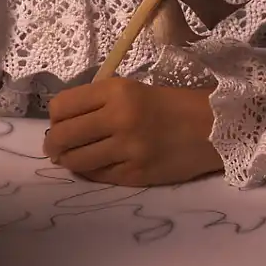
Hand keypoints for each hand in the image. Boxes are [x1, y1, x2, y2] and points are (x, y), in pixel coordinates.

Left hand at [43, 77, 223, 186]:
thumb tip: (60, 123)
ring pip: (76, 160)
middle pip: (63, 136)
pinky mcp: (136, 174)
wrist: (212, 127)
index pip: (62, 106)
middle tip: (55, 147)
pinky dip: (90, 172)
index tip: (59, 123)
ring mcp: (127, 150)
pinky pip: (98, 176)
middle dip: (53, 143)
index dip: (54, 117)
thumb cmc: (169, 104)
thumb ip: (97, 102)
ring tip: (70, 158)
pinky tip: (95, 166)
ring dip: (68, 160)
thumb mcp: (132, 89)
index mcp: (116, 91)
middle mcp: (118, 119)